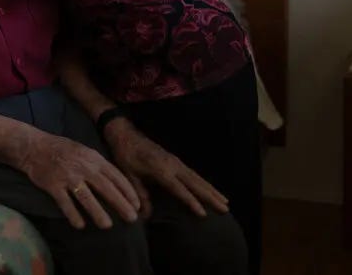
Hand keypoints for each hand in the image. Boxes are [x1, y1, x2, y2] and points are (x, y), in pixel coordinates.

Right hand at [18, 132, 139, 229]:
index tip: (137, 205)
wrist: (33, 146)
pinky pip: (65, 203)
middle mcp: (82, 167)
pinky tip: (80, 225)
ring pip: (86, 198)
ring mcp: (67, 176)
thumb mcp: (84, 151)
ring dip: (98, 212)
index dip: (128, 192)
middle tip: (132, 219)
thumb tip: (117, 184)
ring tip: (107, 225)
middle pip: (105, 188)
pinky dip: (73, 215)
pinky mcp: (53, 185)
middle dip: (121, 204)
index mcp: (93, 158)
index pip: (116, 176)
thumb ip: (99, 165)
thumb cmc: (62, 150)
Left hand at [104, 118, 228, 217]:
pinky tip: (212, 190)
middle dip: (211, 196)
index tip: (204, 214)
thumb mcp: (128, 175)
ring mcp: (176, 162)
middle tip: (225, 209)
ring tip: (226, 202)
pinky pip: (194, 174)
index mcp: (160, 169)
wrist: (126, 135)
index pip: (179, 189)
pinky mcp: (176, 160)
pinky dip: (205, 183)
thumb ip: (139, 194)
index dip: (191, 201)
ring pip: (198, 178)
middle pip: (195, 183)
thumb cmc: (125, 155)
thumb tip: (145, 215)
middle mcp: (172, 165)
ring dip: (212, 190)